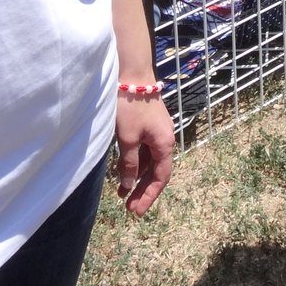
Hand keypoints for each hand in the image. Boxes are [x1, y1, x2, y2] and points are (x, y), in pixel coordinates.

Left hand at [114, 95, 174, 216]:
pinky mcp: (147, 125)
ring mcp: (156, 131)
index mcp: (164, 143)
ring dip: (136, 177)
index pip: (160, 177)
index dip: (149, 195)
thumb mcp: (127, 138)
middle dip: (142, 190)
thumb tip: (128, 185)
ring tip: (121, 193)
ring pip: (148, 161)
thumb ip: (129, 163)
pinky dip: (134, 163)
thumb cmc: (130, 106)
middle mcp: (164, 139)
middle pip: (156, 171)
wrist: (132, 73)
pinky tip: (121, 171)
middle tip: (129, 208)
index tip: (137, 212)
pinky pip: (143, 150)